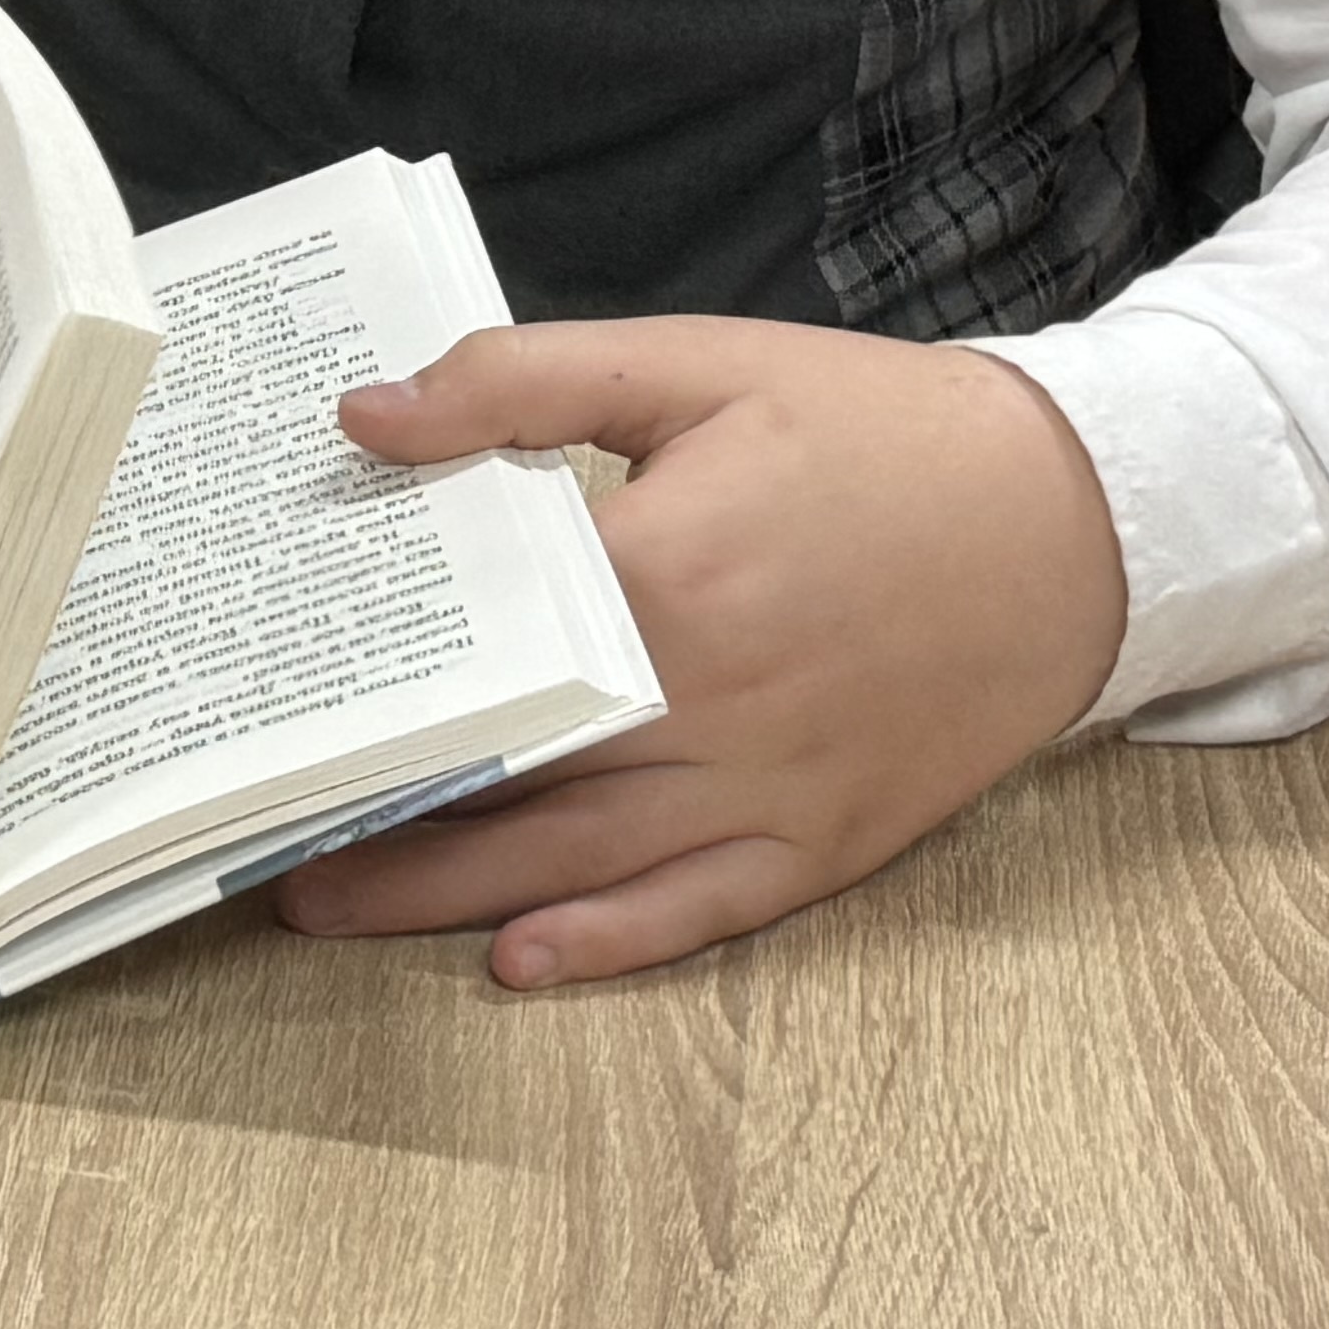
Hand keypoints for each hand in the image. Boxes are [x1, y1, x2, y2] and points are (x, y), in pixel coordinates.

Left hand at [276, 315, 1125, 984]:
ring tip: (324, 904)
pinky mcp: (826, 839)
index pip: (475, 645)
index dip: (366, 676)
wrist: (1080, 522)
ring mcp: (771, 788)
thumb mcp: (695, 366)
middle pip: (506, 774)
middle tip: (248, 831)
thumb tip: (366, 419)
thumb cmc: (875, 433)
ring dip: (446, 894)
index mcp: (664, 580)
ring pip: (580, 861)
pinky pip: (700, 911)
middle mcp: (707, 706)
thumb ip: (520, 386)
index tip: (265, 700)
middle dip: (373, 808)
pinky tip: (519, 961)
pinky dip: (607, 945)